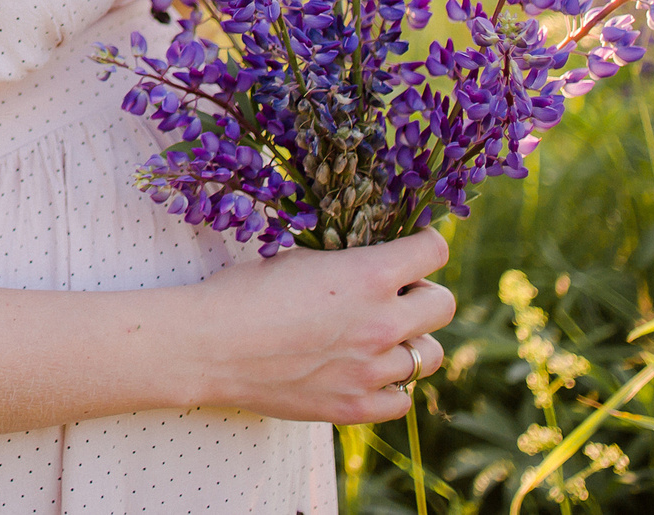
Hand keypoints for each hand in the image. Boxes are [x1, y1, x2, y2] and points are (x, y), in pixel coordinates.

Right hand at [179, 228, 455, 424]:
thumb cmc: (244, 293)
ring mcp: (373, 371)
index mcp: (369, 275)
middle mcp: (382, 323)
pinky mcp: (357, 407)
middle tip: (399, 296)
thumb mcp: (300, 260)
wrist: (209, 347)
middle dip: (424, 295)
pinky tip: (365, 372)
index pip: (433, 252)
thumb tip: (374, 264)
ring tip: (378, 338)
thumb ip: (348, 265)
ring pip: (429, 356)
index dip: (425, 246)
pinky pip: (402, 399)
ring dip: (409, 342)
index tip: (415, 249)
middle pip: (444, 305)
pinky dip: (390, 385)